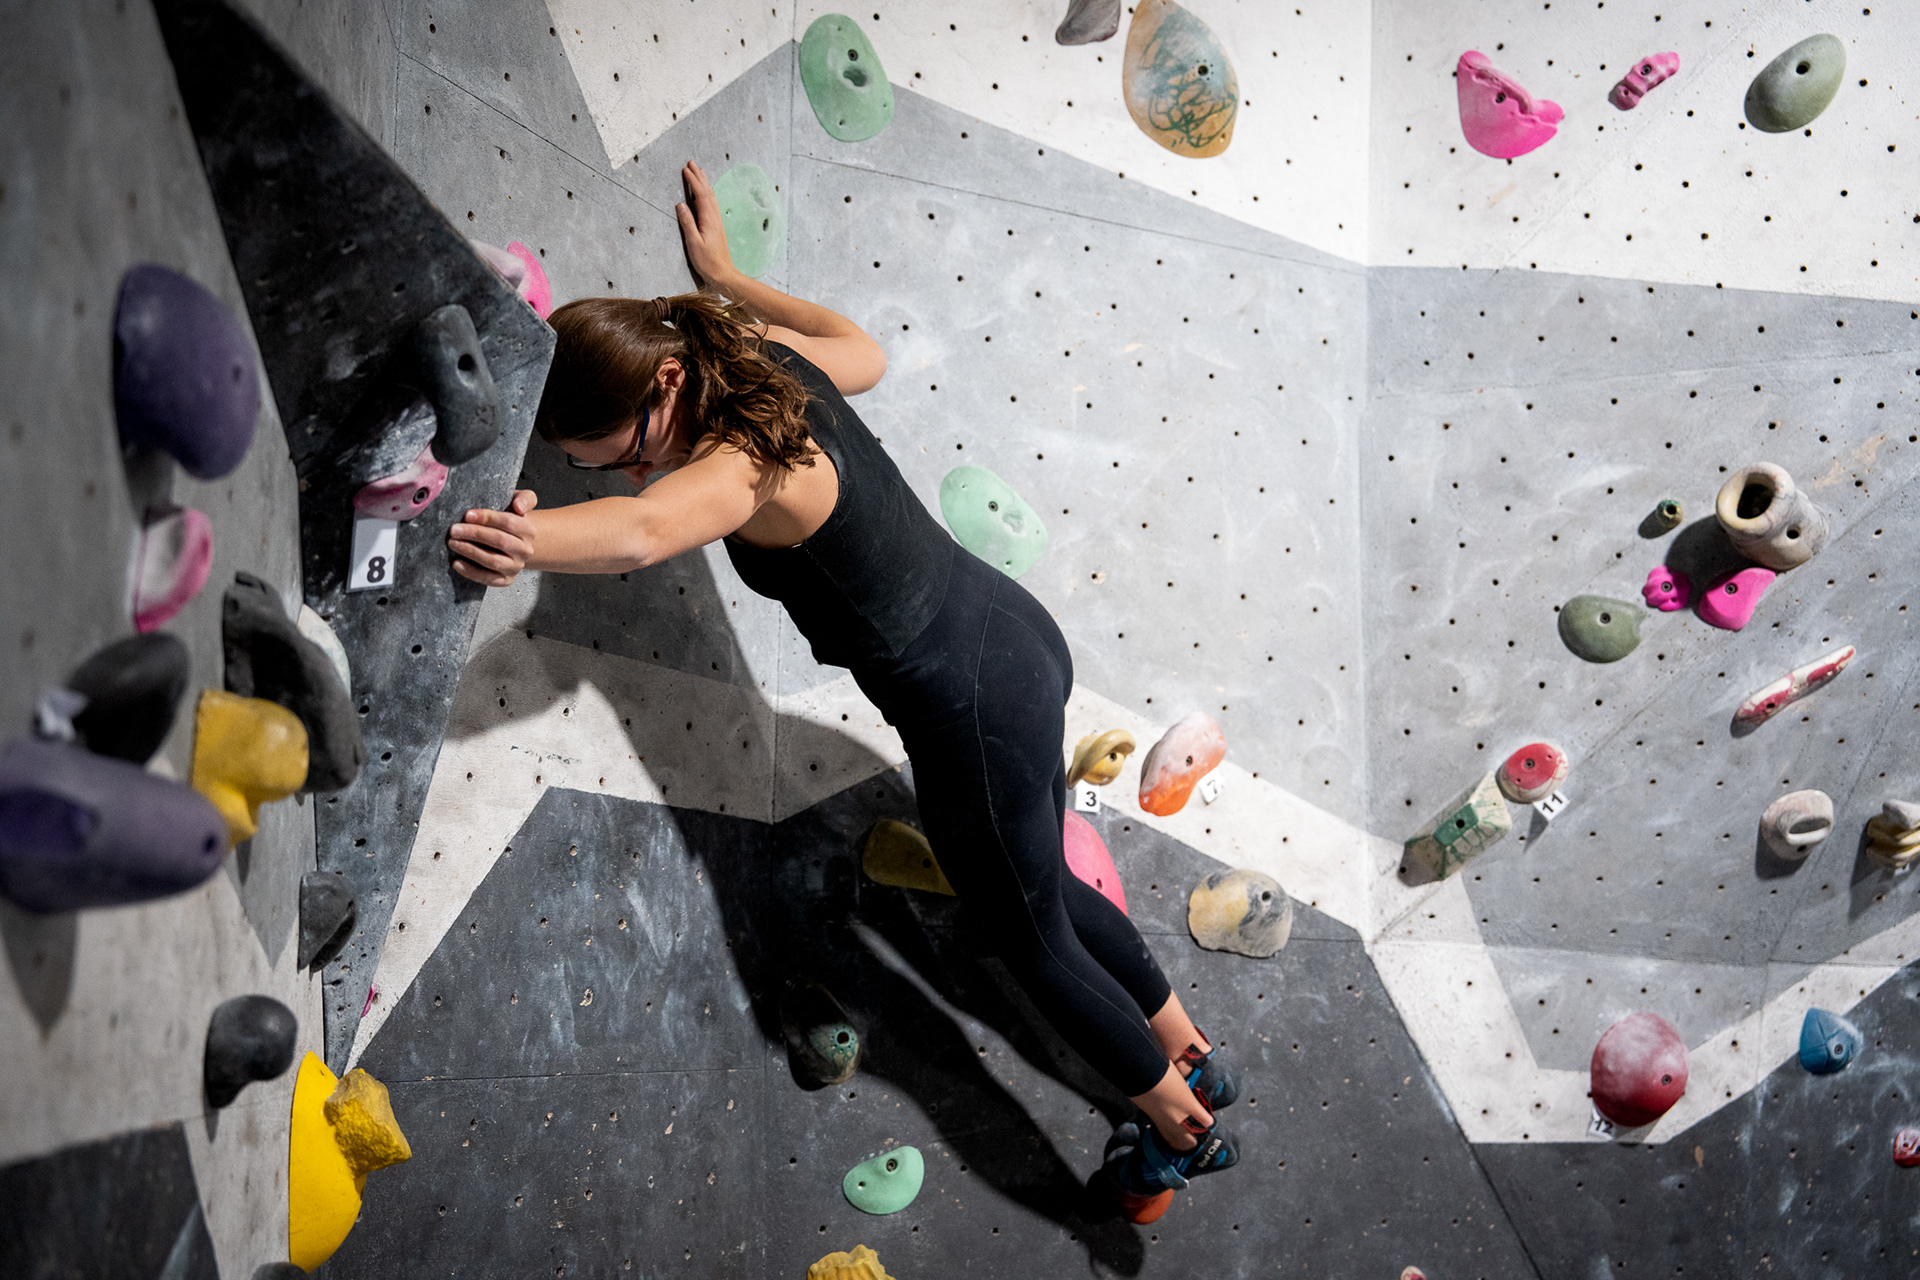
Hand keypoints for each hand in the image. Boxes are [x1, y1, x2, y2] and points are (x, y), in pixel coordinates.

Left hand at [449, 489, 537, 586]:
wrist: (514, 542)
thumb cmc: (510, 520)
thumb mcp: (519, 503)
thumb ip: (525, 499)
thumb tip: (519, 507)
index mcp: (528, 530)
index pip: (509, 523)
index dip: (487, 518)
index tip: (467, 515)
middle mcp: (525, 550)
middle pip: (500, 541)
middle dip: (474, 534)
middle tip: (454, 530)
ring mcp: (516, 566)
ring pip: (493, 561)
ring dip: (471, 552)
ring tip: (453, 543)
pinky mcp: (506, 580)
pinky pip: (488, 579)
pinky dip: (471, 572)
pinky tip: (457, 563)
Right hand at [675, 161, 736, 285]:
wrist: (723, 274)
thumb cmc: (707, 262)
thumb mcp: (693, 243)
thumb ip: (687, 223)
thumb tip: (680, 205)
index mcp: (708, 220)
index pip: (700, 195)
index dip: (693, 181)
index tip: (685, 169)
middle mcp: (715, 218)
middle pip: (707, 192)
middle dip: (699, 177)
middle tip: (692, 163)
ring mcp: (717, 222)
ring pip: (711, 197)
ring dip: (705, 183)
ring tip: (700, 172)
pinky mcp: (716, 226)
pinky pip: (712, 204)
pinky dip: (708, 193)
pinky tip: (706, 193)